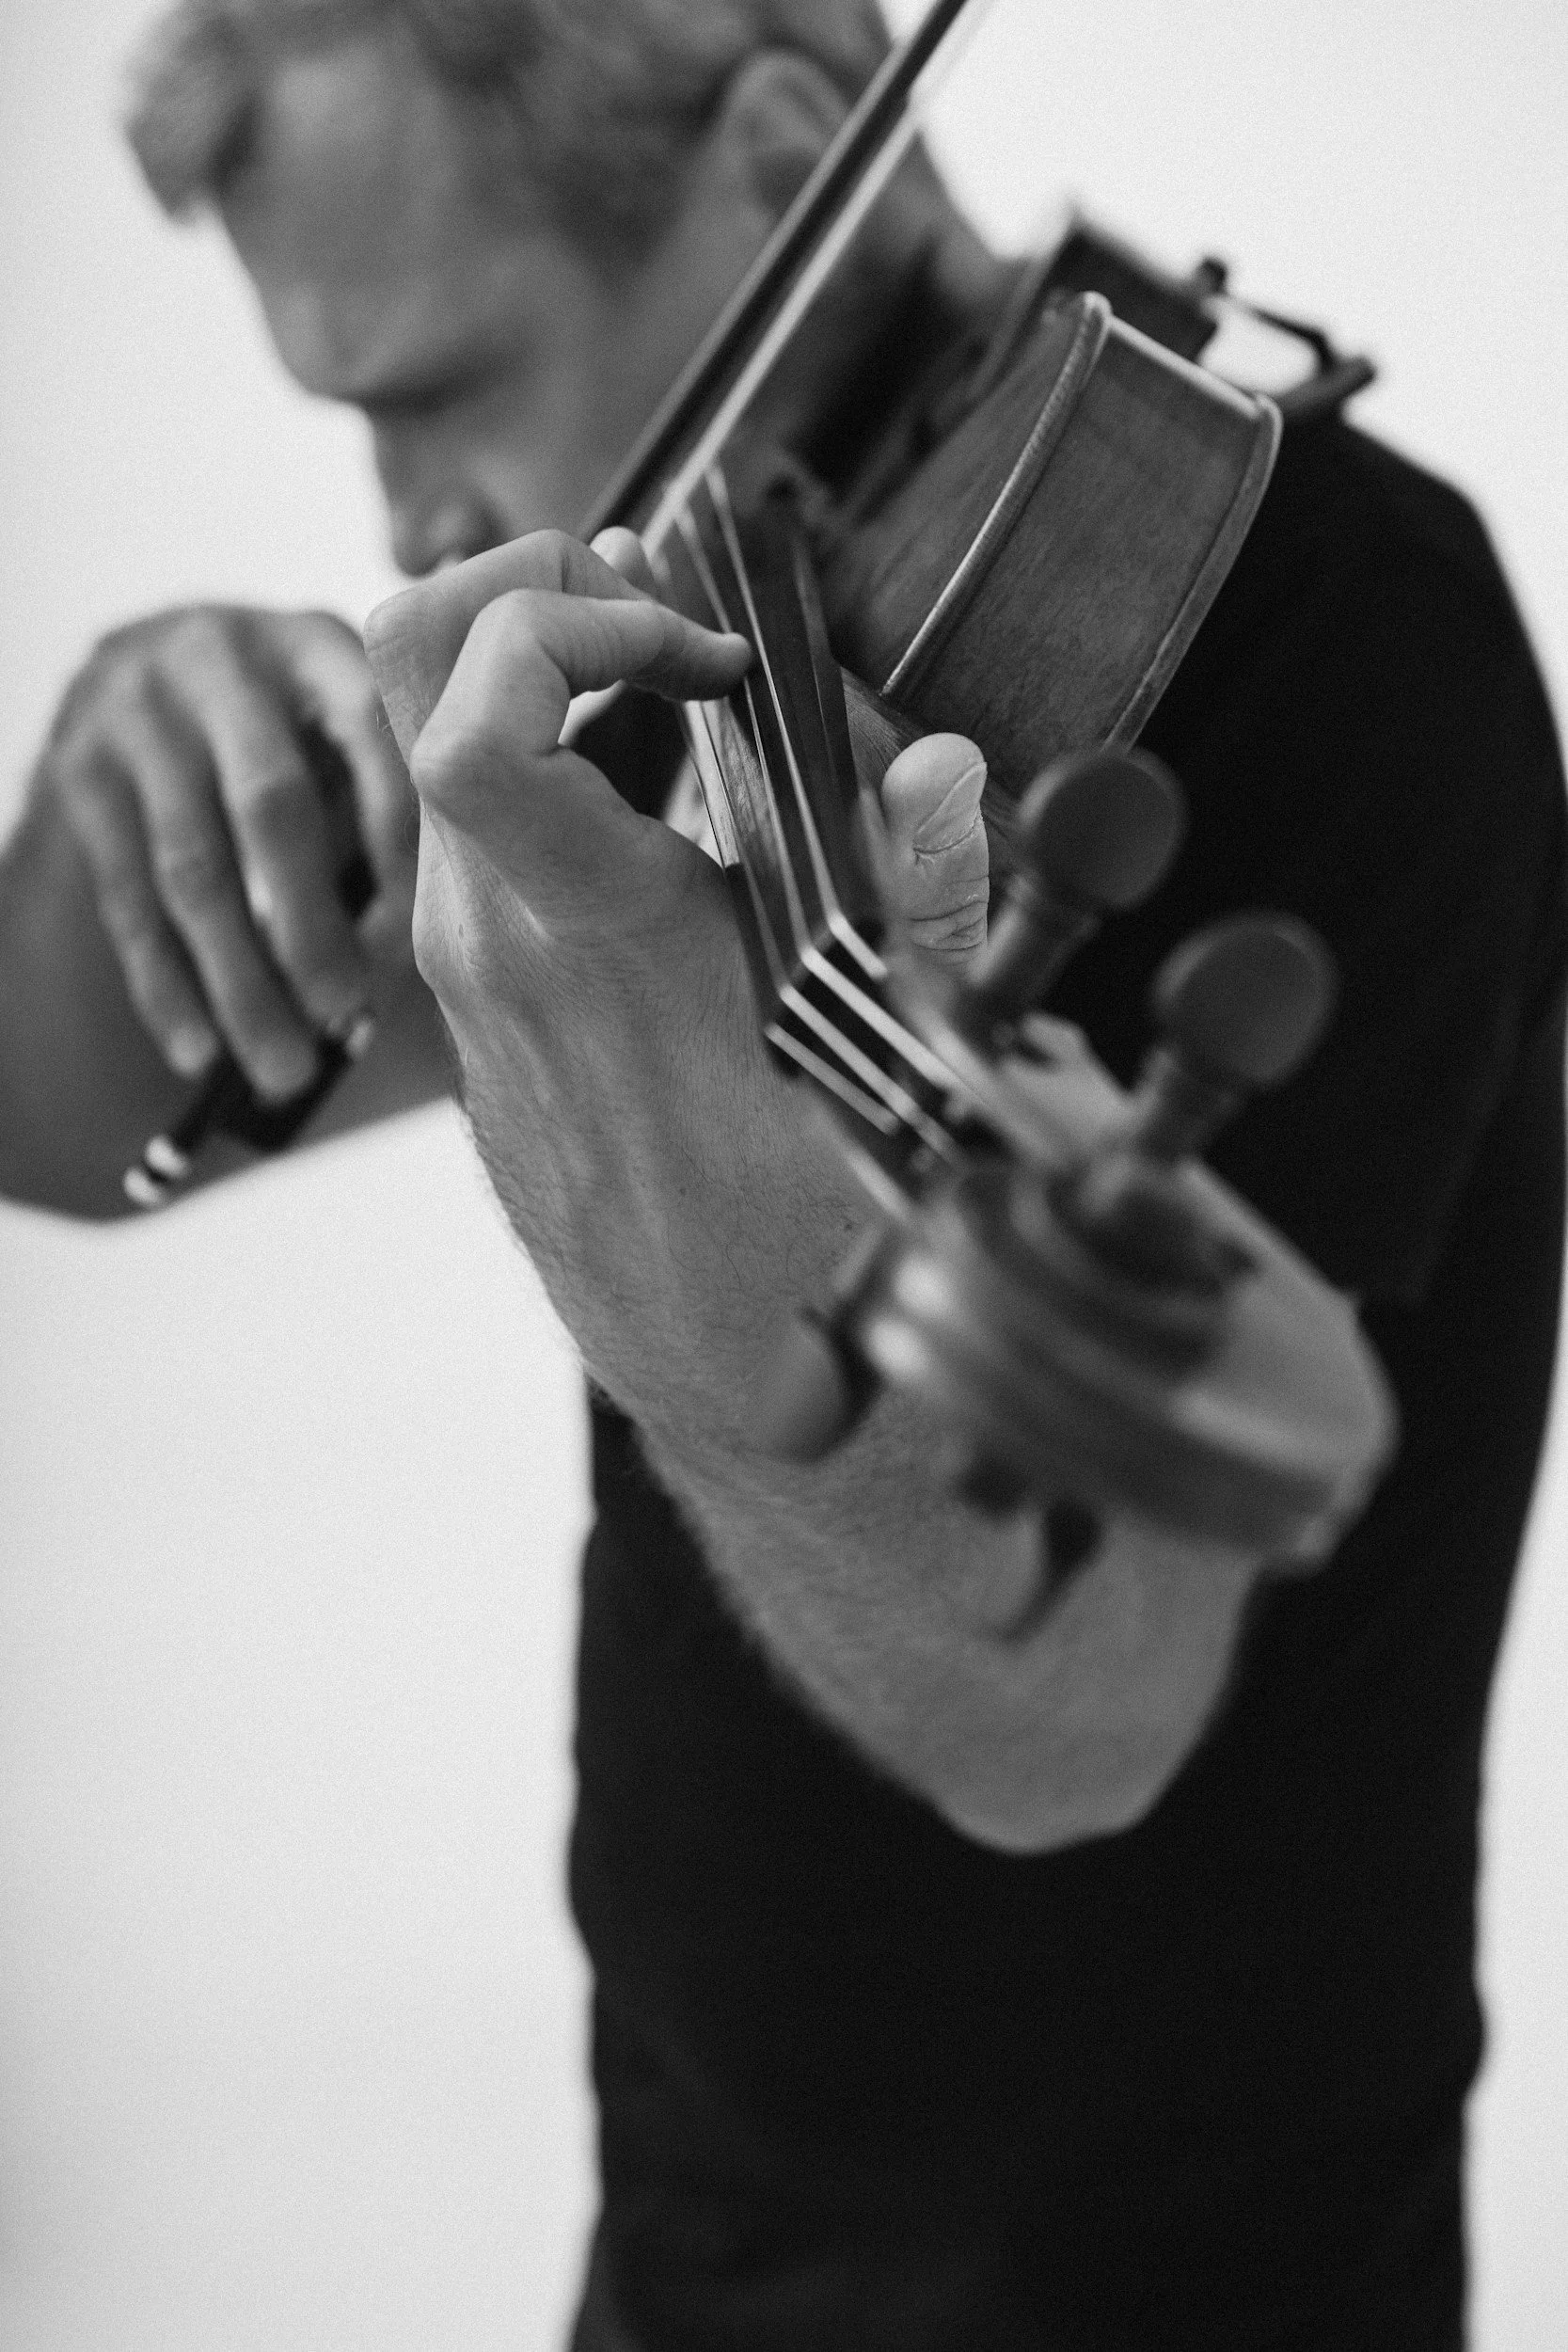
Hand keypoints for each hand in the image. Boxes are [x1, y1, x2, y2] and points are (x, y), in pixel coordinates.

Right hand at [39, 605, 416, 1097]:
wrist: (145, 689)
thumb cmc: (295, 744)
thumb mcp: (348, 736)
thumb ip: (392, 807)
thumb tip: (450, 952)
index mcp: (318, 642)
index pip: (375, 733)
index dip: (401, 845)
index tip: (425, 946)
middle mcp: (221, 655)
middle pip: (272, 806)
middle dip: (312, 930)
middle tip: (348, 1020)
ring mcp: (136, 708)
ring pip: (193, 868)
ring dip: (240, 983)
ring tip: (284, 1068)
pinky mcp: (75, 767)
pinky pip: (126, 898)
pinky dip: (167, 986)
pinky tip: (200, 1052)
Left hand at [364, 529, 989, 1403]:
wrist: (724, 1361)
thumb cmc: (810, 1225)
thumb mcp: (900, 1054)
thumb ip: (920, 894)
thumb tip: (938, 765)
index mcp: (593, 941)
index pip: (470, 724)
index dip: (565, 619)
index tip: (697, 649)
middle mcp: (493, 941)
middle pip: (414, 669)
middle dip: (532, 581)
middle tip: (663, 614)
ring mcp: (467, 967)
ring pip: (431, 736)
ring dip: (539, 664)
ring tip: (676, 679)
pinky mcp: (476, 992)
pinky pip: (464, 821)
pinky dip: (541, 753)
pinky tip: (655, 780)